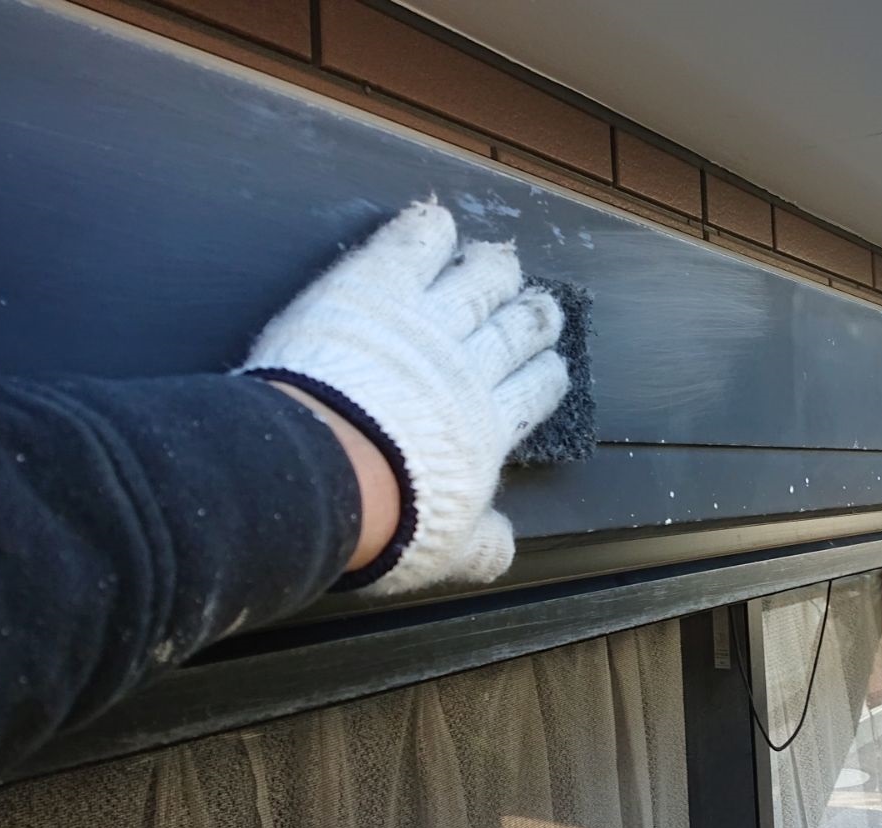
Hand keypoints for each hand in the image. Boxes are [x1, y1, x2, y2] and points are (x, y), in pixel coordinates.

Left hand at [243, 199, 567, 593]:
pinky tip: (435, 220)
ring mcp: (428, 320)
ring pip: (478, 280)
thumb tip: (503, 552)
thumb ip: (480, 546)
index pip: (534, 388)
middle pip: (518, 327)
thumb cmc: (387, 517)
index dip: (545, 371)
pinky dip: (428, 230)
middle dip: (531, 314)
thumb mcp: (444, 549)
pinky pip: (415, 246)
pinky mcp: (379, 286)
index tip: (548, 363)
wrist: (332, 468)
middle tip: (537, 303)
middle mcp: (471, 365)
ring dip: (491, 268)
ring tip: (498, 259)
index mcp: (490, 426)